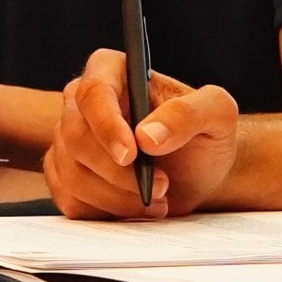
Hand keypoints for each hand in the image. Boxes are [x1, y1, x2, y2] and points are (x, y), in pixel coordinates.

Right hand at [44, 50, 237, 218]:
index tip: (131, 155)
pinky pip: (69, 199)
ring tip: (157, 198)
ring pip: (72, 173)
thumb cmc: (205, 135)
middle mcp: (82, 102)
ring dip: (117, 196)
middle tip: (162, 185)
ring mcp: (68, 139)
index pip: (93, 91)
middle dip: (119, 172)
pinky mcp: (65, 174)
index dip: (106, 125)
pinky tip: (135, 206)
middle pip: (76, 137)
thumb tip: (148, 135)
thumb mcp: (217, 114)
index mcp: (113, 71)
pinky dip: (106, 211)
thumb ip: (189, 114)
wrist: (199, 173)